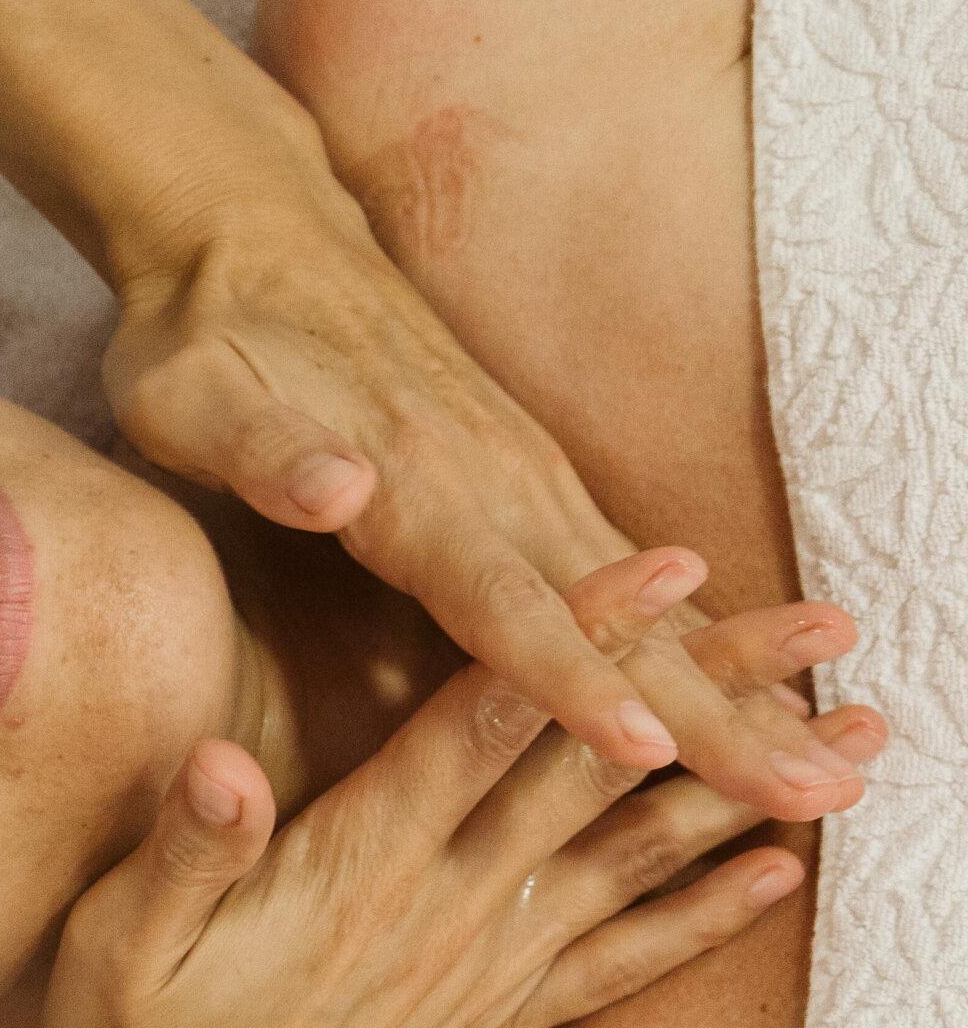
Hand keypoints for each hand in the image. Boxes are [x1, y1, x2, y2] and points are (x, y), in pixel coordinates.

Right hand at [28, 549, 878, 1027]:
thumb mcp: (118, 947)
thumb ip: (187, 852)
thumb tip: (223, 758)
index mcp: (354, 870)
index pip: (485, 724)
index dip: (578, 636)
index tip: (670, 561)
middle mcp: (444, 915)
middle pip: (598, 771)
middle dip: (714, 686)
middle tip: (823, 618)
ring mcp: (481, 979)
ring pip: (639, 859)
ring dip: (750, 788)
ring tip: (858, 735)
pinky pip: (622, 968)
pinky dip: (705, 919)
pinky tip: (777, 876)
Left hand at [99, 189, 856, 821]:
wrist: (250, 237)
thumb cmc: (204, 339)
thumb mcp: (194, 396)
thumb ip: (266, 453)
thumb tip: (340, 488)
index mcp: (411, 485)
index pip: (502, 601)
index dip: (571, 679)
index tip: (649, 748)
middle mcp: (493, 484)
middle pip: (619, 621)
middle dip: (717, 712)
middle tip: (824, 789)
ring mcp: (524, 481)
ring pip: (651, 607)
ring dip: (740, 690)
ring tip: (833, 771)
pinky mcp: (530, 483)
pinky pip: (635, 584)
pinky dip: (706, 644)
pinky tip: (757, 702)